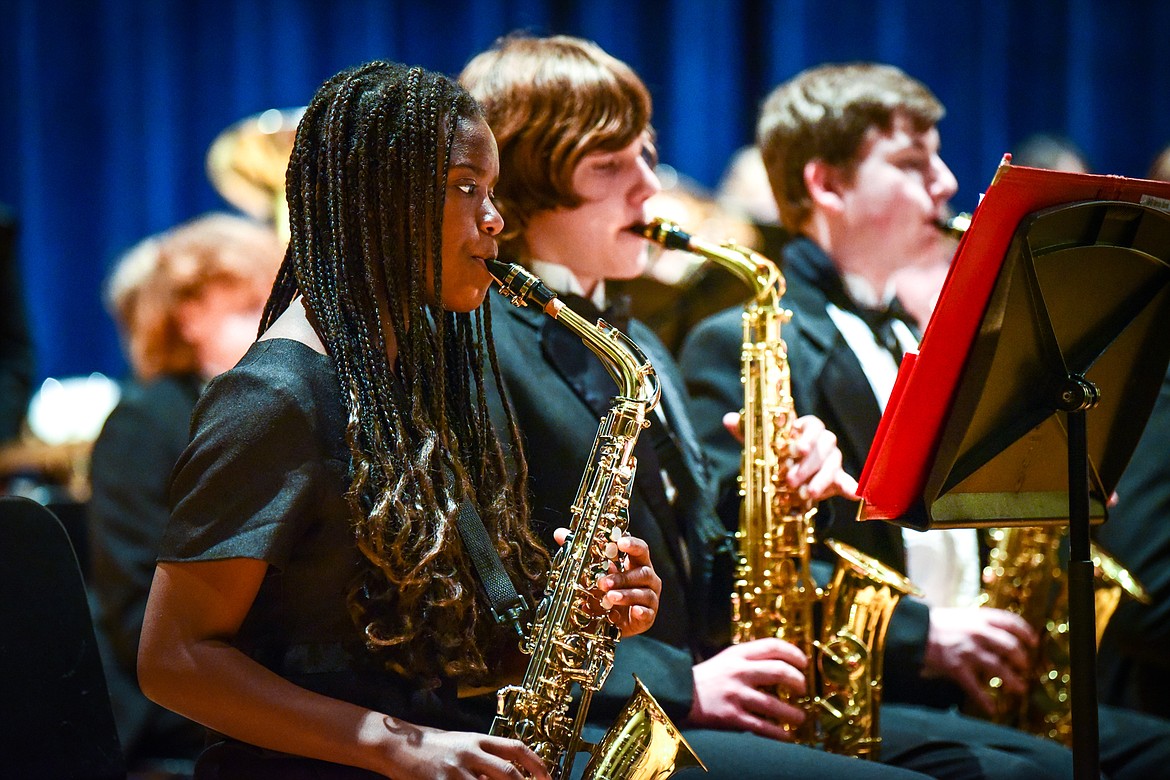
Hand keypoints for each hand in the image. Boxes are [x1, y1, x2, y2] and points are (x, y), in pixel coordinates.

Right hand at [380, 719, 549, 778]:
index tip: (548, 778)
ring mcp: (456, 769)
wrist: (399, 746)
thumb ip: (486, 759)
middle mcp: (470, 751)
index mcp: (478, 739)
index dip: (537, 764)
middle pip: (508, 773)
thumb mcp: (463, 745)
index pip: (516, 748)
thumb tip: (513, 775)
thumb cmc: (434, 747)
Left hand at [552, 528, 660, 637]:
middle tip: (602, 582)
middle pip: (642, 572)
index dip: (632, 545)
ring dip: (626, 595)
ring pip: (643, 593)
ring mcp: (650, 597)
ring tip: (609, 598)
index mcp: (636, 563)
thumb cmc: (608, 591)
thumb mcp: (595, 571)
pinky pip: (647, 613)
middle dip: (621, 577)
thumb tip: (560, 533)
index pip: (640, 549)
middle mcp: (647, 578)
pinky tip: (633, 611)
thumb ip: (581, 552)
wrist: (614, 620)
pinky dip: (641, 612)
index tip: (620, 542)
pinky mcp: (648, 616)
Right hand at [689, 638, 807, 739]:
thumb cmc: (708, 678)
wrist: (678, 694)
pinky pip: (762, 726)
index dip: (794, 653)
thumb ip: (750, 659)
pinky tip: (786, 736)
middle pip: (779, 672)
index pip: (773, 646)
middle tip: (803, 689)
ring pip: (774, 704)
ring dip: (792, 714)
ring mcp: (735, 694)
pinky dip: (778, 733)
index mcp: (738, 654)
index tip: (804, 663)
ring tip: (799, 718)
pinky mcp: (731, 716)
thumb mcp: (727, 659)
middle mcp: (738, 672)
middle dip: (798, 681)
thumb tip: (784, 665)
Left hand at [725, 412, 857, 501]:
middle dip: (808, 464)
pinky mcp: (836, 478)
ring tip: (807, 493)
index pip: (813, 424)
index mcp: (804, 429)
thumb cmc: (775, 455)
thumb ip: (746, 432)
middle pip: (824, 445)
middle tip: (791, 479)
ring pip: (834, 463)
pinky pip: (846, 480)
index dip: (807, 435)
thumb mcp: (759, 445)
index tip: (797, 449)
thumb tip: (729, 419)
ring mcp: (832, 460)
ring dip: (821, 479)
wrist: (785, 478)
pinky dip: (850, 486)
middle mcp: (822, 442)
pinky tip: (852, 492)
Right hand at [923, 606, 1037, 715]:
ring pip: (999, 668)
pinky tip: (992, 709)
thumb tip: (1000, 636)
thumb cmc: (936, 623)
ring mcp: (968, 651)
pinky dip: (985, 700)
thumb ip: (981, 624)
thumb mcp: (961, 615)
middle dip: (1022, 659)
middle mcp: (978, 633)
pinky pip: (975, 687)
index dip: (1026, 632)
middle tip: (1025, 667)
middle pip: (1011, 647)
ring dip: (1012, 681)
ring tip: (1019, 689)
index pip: (1011, 622)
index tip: (1034, 642)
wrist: (912, 630)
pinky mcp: (957, 667)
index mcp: (979, 617)